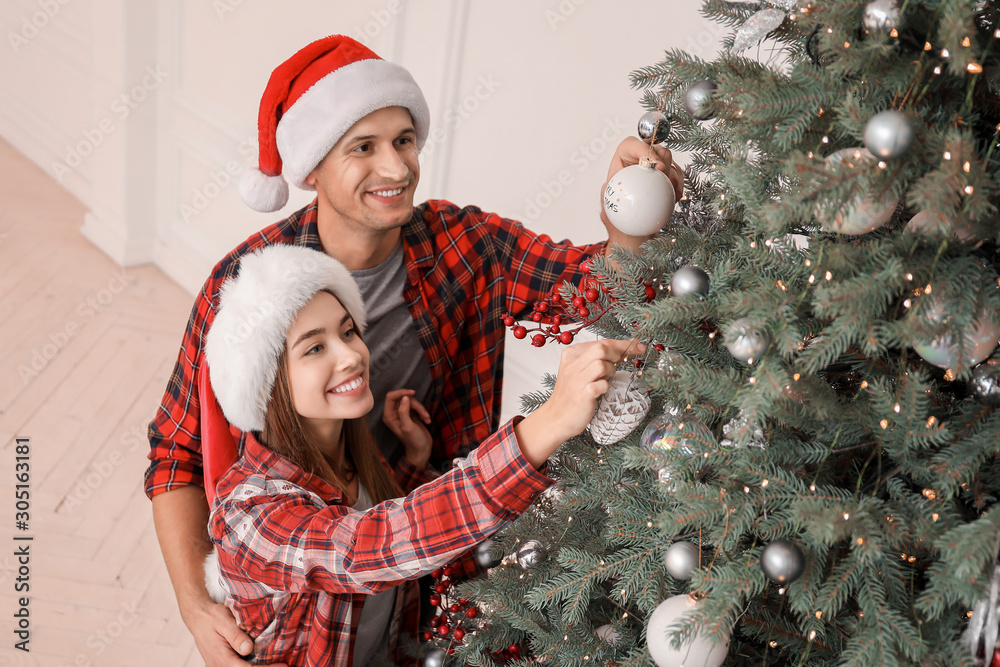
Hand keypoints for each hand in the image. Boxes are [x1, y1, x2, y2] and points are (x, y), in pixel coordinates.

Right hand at [185, 597, 287, 666]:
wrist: (198, 617)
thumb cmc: (211, 617)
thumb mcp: (224, 621)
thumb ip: (236, 636)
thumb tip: (248, 649)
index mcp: (221, 659)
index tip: (283, 665)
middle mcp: (219, 666)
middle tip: (284, 664)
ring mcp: (220, 666)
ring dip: (259, 666)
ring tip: (277, 662)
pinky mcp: (223, 664)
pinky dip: (253, 664)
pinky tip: (265, 660)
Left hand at [383, 388, 431, 468]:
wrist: (422, 450)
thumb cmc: (413, 441)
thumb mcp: (408, 426)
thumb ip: (404, 411)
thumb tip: (405, 397)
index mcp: (389, 416)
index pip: (391, 397)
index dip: (401, 392)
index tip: (413, 393)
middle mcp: (394, 413)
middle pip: (404, 398)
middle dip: (415, 405)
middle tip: (423, 414)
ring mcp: (403, 413)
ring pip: (412, 402)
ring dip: (421, 409)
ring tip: (426, 419)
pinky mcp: (411, 414)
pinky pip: (417, 406)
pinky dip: (423, 412)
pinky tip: (426, 420)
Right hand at [515, 338, 644, 467]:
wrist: (556, 418)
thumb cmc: (572, 394)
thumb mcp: (579, 370)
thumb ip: (595, 359)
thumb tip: (622, 351)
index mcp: (571, 354)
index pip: (601, 342)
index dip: (623, 343)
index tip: (639, 346)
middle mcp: (572, 364)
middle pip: (602, 348)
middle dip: (618, 354)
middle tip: (623, 363)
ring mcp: (576, 380)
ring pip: (602, 364)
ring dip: (611, 371)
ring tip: (606, 379)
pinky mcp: (582, 395)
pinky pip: (601, 385)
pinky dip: (606, 387)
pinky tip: (601, 391)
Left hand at [600, 137, 684, 246]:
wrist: (637, 240)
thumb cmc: (621, 228)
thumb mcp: (611, 215)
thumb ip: (610, 199)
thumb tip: (611, 184)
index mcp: (620, 167)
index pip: (629, 145)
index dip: (642, 148)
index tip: (654, 165)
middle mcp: (637, 165)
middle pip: (654, 148)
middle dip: (663, 159)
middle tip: (666, 178)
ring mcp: (653, 173)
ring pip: (669, 159)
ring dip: (674, 173)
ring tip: (672, 191)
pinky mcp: (666, 181)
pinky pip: (677, 174)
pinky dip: (679, 183)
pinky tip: (677, 197)